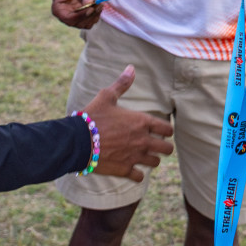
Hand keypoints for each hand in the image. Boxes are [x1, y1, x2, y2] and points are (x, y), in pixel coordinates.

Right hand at [52, 0, 100, 28]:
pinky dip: (97, 14)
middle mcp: (65, 16)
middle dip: (90, 15)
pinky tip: (99, 4)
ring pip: (86, 24)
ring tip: (100, 2)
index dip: (80, 16)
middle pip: (78, 23)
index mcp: (58, 9)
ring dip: (95, 15)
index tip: (91, 8)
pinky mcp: (83, 15)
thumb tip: (89, 3)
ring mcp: (75, 17)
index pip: (69, 19)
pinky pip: (91, 20)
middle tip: (99, 3)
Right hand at [81, 65, 173, 180]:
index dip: (166, 130)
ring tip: (144, 156)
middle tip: (155, 145)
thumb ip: (122, 83)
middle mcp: (142, 140)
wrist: (77, 141)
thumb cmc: (92, 116)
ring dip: (151, 159)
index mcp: (141, 122)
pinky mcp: (124, 170)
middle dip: (163, 147)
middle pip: (167, 148)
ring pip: (155, 163)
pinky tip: (132, 169)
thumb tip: (131, 68)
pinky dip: (137, 174)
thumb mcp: (107, 96)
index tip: (160, 130)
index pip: (167, 129)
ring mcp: (134, 157)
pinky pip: (139, 177)